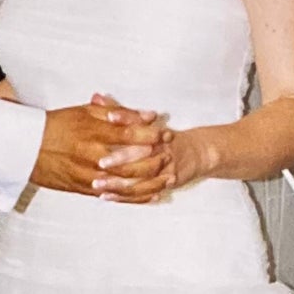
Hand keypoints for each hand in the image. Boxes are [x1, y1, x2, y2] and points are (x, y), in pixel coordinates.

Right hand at [31, 98, 169, 201]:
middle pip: (134, 161)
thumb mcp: (84, 111)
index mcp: (93, 133)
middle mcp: (92, 156)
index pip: (132, 135)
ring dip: (152, 181)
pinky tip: (152, 194)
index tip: (165, 132)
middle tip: (170, 153)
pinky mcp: (85, 190)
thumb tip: (146, 116)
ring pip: (128, 183)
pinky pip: (116, 196)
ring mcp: (89, 176)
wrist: (25, 148)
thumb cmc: (56, 125)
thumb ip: (116, 112)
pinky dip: (137, 197)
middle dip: (157, 158)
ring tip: (168, 176)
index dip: (153, 134)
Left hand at [90, 96, 214, 197]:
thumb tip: (96, 97)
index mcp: (155, 130)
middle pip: (141, 153)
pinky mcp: (166, 183)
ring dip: (118, 183)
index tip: (108, 119)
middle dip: (120, 159)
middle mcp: (162, 148)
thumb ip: (118, 112)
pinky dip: (125, 196)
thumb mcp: (145, 121)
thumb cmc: (165, 137)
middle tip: (99, 162)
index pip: (140, 123)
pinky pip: (144, 192)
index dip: (125, 120)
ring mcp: (166, 167)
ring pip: (141, 177)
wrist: (197, 153)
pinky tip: (106, 196)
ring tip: (97, 184)